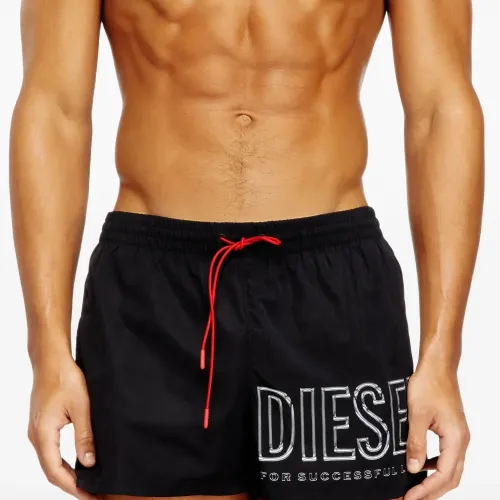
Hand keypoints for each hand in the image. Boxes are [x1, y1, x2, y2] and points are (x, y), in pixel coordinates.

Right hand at [28, 353, 96, 499]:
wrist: (51, 361)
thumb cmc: (64, 378)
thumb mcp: (82, 407)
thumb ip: (85, 436)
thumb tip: (89, 462)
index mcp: (43, 434)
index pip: (55, 471)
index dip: (72, 487)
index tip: (88, 495)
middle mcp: (36, 435)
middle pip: (50, 470)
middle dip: (69, 485)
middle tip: (90, 494)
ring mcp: (37, 430)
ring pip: (49, 461)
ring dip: (65, 474)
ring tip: (84, 483)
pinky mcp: (41, 424)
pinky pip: (49, 450)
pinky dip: (60, 462)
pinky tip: (74, 464)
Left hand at [404, 365, 469, 499]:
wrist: (438, 366)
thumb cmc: (429, 384)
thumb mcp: (417, 414)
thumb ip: (416, 442)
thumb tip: (413, 469)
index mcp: (456, 439)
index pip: (444, 476)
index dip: (426, 490)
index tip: (409, 498)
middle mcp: (461, 441)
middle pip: (450, 477)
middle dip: (431, 491)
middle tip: (410, 499)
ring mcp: (458, 435)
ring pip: (450, 468)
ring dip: (434, 480)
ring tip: (415, 487)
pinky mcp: (451, 430)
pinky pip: (446, 456)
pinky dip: (435, 466)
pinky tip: (421, 466)